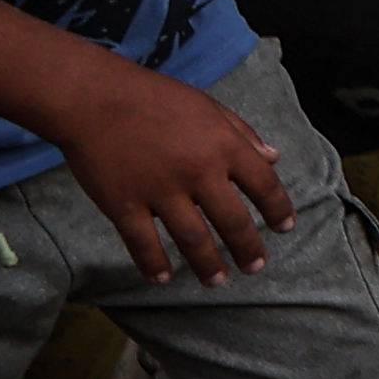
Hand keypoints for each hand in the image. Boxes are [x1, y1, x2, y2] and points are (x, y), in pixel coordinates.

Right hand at [58, 69, 295, 282]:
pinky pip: (143, 243)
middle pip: (232, 222)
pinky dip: (153, 264)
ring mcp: (160, 190)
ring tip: (216, 280)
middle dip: (247, 249)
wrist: (93, 97)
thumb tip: (274, 157)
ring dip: (207, 265)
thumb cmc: (153, 97)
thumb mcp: (208, 106)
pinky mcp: (124, 204)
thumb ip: (242, 133)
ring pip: (193, 239)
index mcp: (223, 145)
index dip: (278, 209)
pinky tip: (161, 277)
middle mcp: (197, 171)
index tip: (284, 227)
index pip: (264, 185)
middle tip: (254, 267)